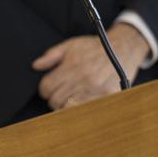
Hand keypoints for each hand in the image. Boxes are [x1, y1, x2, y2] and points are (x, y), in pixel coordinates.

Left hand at [31, 24, 148, 109]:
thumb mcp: (70, 45)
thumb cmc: (93, 48)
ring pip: (68, 109)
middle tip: (59, 93)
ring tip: (68, 98)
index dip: (44, 89)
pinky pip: (85, 110)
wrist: (122, 49)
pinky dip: (79, 109)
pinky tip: (80, 102)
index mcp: (72, 66)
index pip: (46, 87)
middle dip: (53, 98)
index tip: (48, 88)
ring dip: (65, 105)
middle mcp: (83, 79)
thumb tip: (35, 66)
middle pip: (55, 100)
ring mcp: (95, 90)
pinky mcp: (107, 97)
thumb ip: (51, 55)